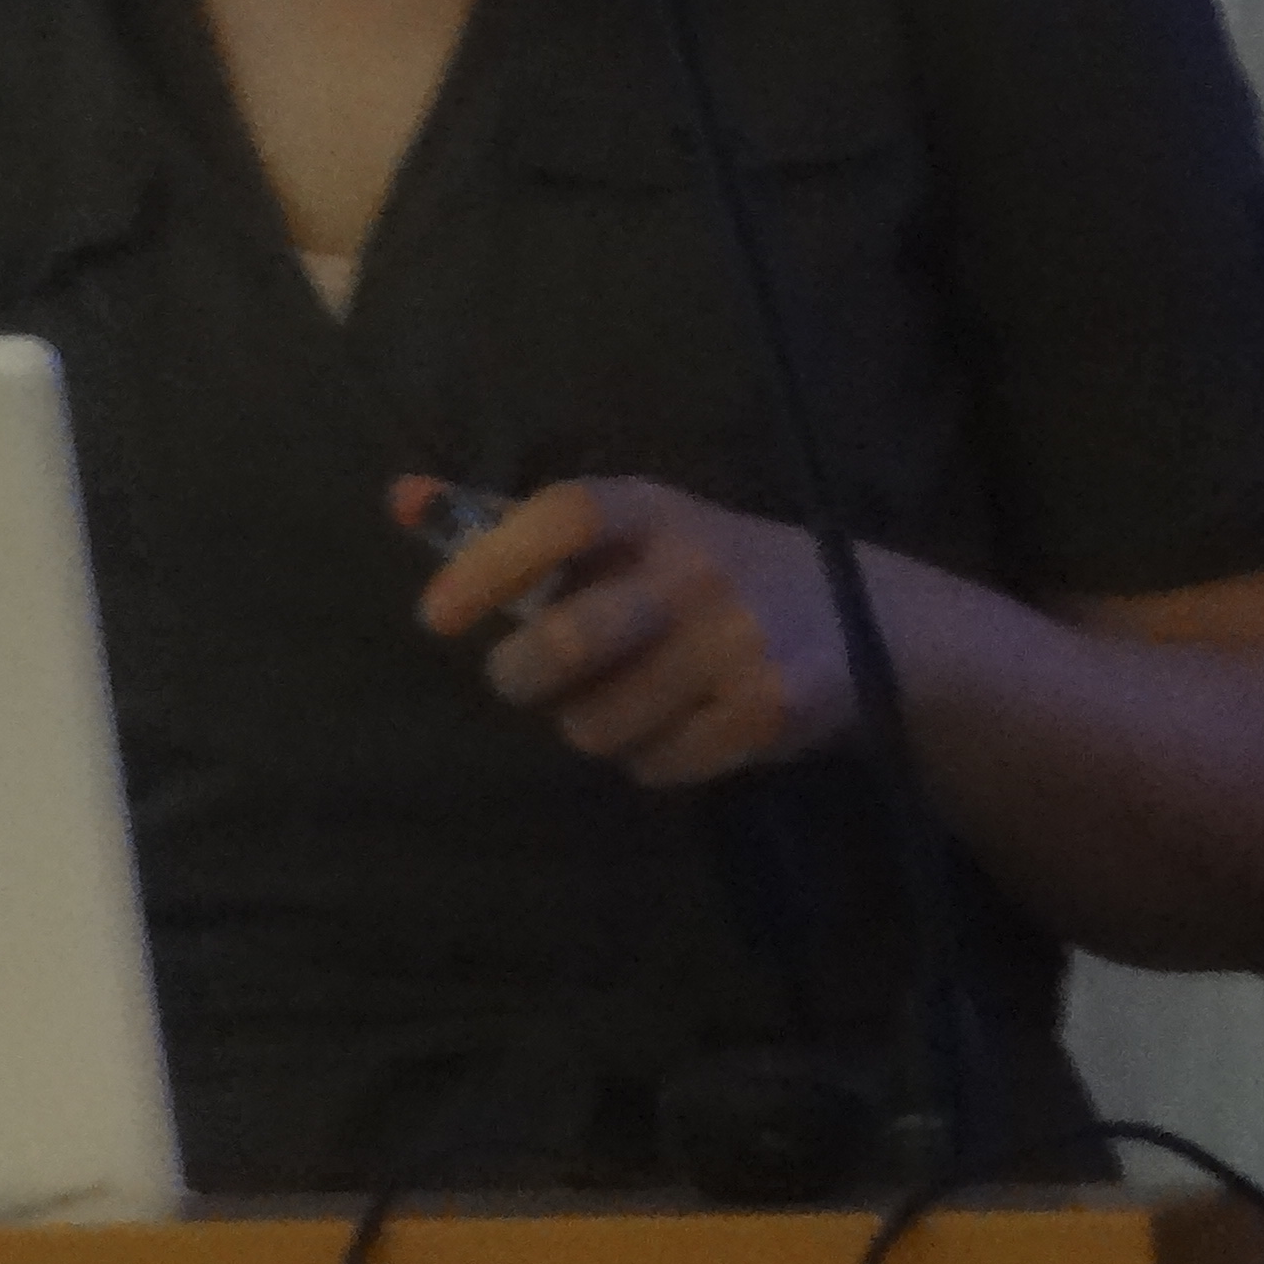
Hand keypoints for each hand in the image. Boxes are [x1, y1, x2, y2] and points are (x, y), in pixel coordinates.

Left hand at [391, 472, 860, 788]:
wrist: (865, 618)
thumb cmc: (700, 567)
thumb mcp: (626, 529)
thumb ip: (512, 521)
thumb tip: (398, 499)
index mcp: (651, 508)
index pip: (559, 518)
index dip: (490, 564)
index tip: (435, 616)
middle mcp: (696, 567)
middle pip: (568, 643)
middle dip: (522, 676)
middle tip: (521, 678)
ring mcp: (737, 643)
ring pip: (600, 721)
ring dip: (590, 722)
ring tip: (621, 697)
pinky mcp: (767, 714)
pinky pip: (655, 764)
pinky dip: (647, 758)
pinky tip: (677, 724)